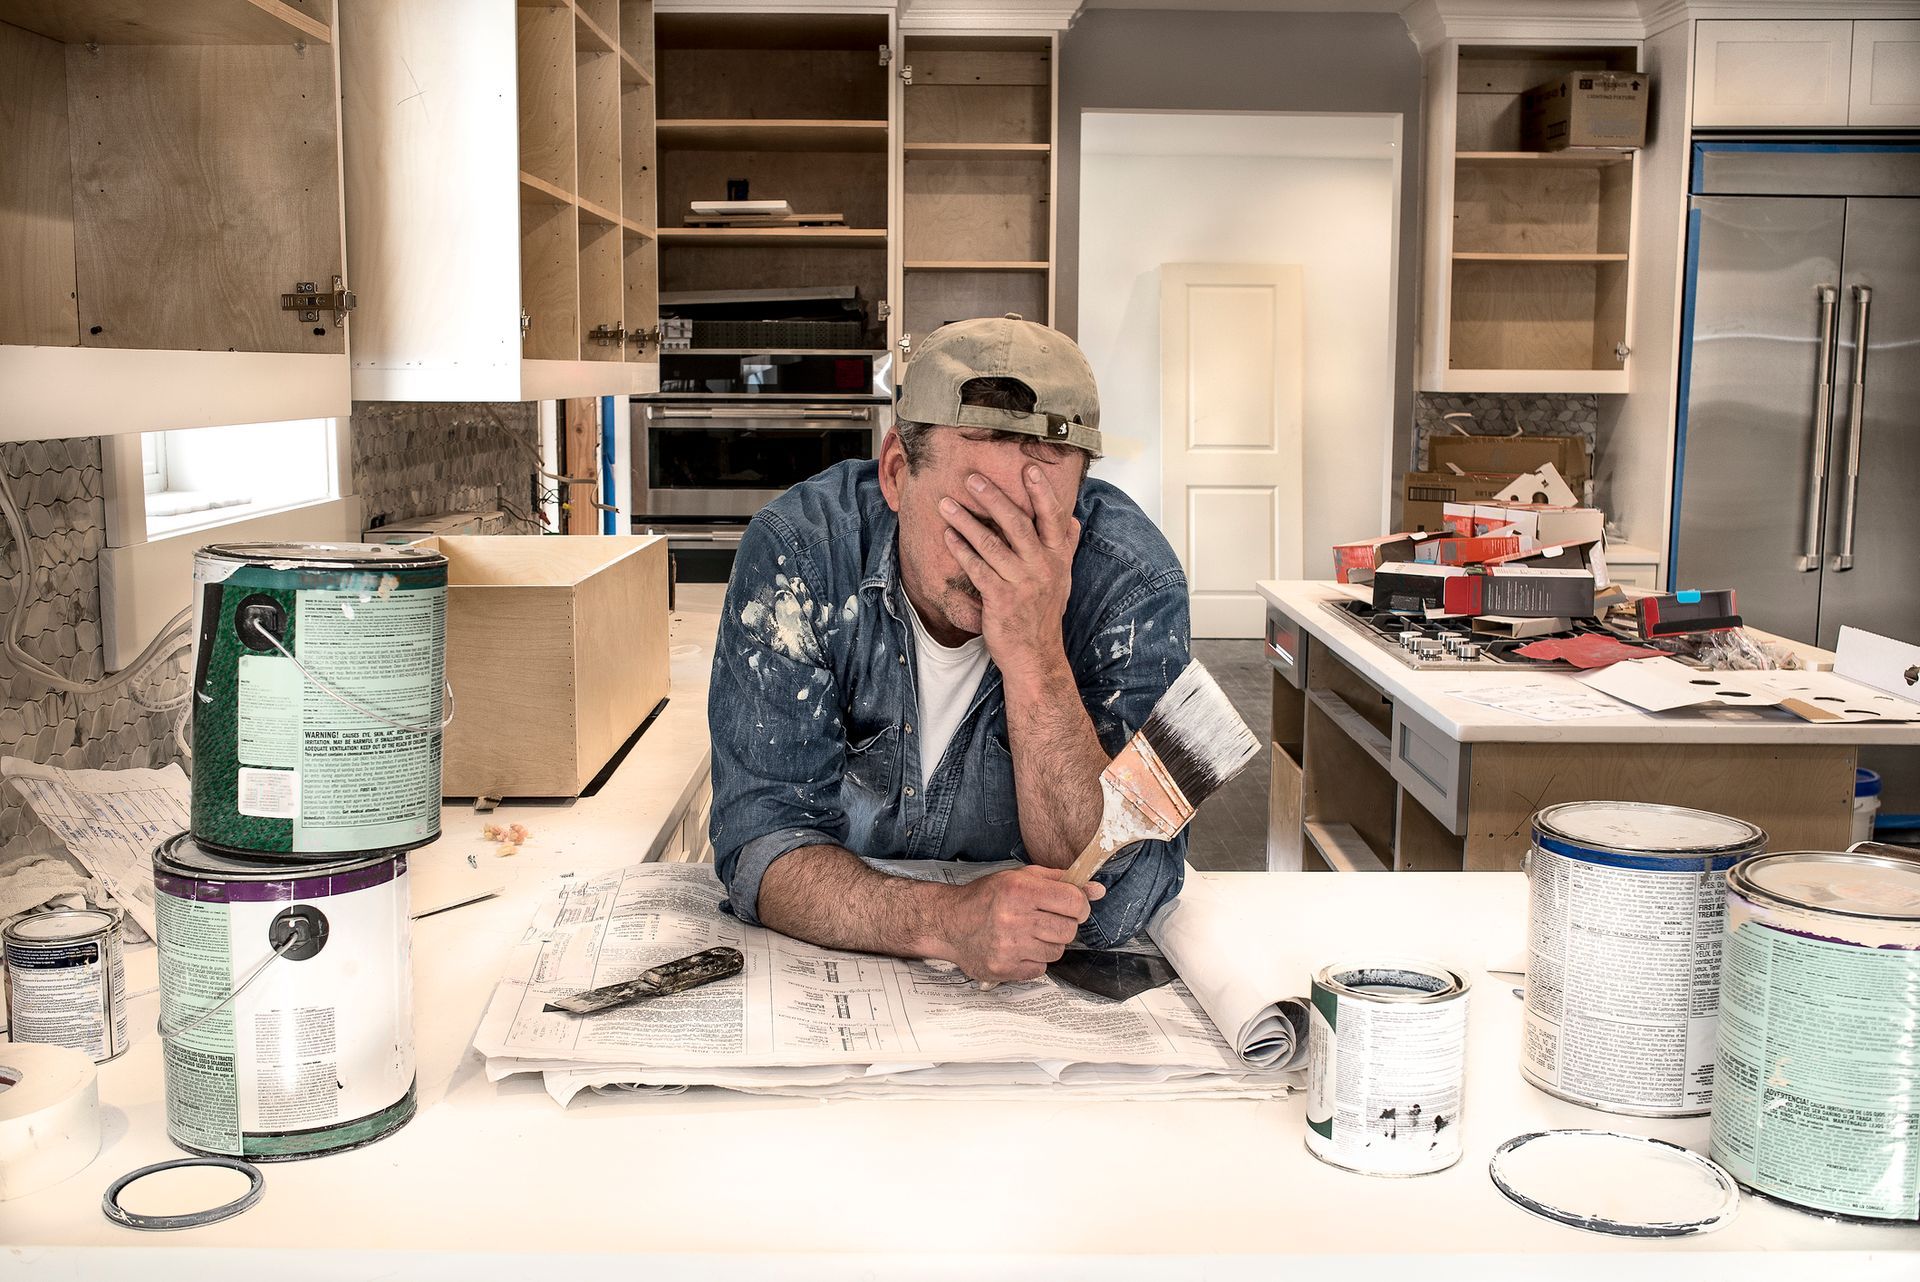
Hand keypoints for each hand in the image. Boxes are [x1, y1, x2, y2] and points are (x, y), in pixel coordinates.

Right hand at [933, 865, 1104, 982]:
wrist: (948, 923)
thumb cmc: (986, 897)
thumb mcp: (1020, 877)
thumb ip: (1060, 881)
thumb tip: (1098, 891)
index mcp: (1019, 890)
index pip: (1075, 902)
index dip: (1079, 905)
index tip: (1072, 906)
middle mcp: (1014, 919)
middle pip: (1069, 930)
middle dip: (1063, 925)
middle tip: (1045, 919)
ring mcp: (1008, 948)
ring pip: (1057, 951)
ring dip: (1048, 943)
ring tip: (1028, 933)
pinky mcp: (1004, 969)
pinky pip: (1040, 969)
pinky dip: (1034, 959)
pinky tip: (1018, 947)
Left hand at [940, 466, 1080, 676]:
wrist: (1035, 655)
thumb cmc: (1044, 614)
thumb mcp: (1062, 579)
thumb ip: (1066, 547)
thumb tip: (1074, 519)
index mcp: (1057, 558)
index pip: (1052, 518)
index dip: (1041, 492)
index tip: (1029, 467)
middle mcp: (1042, 568)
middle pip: (1018, 524)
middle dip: (993, 498)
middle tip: (972, 478)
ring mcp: (1021, 584)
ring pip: (991, 544)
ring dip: (966, 521)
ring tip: (946, 504)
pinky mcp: (1000, 600)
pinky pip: (977, 568)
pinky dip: (961, 550)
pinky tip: (947, 537)